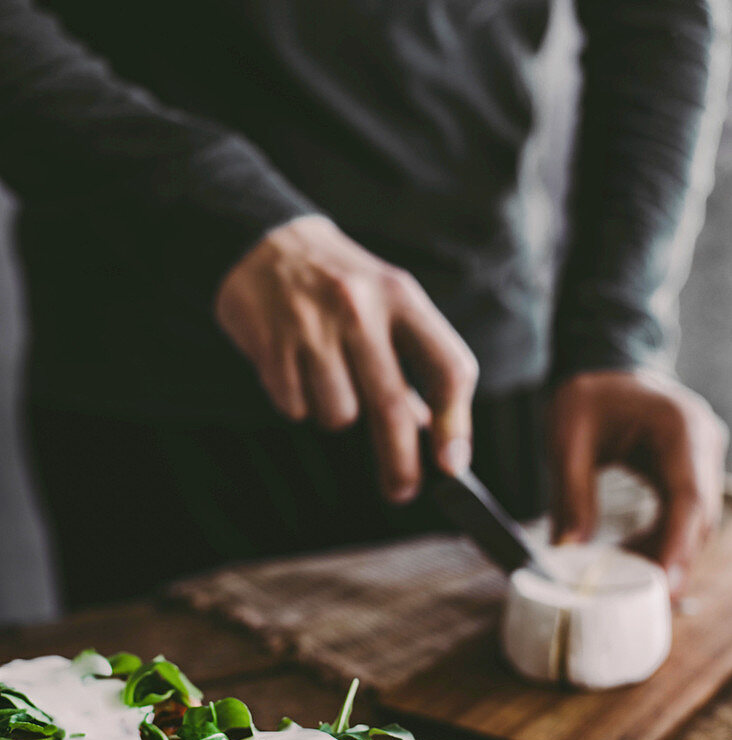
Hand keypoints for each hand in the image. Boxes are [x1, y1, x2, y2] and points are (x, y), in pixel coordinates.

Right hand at [215, 214, 477, 501]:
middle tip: (402, 490)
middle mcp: (360, 310)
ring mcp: (313, 328)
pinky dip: (298, 403)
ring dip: (337, 414)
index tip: (452, 464)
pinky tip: (294, 368)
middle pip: (392, 407)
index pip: (448, 368)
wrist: (263, 243)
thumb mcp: (388, 302)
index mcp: (401, 296)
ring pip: (339, 416)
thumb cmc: (340, 284)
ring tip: (325, 375)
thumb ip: (414, 361)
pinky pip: (296, 409)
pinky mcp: (272, 346)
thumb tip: (431, 434)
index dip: (455, 424)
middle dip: (400, 462)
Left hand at [548, 370, 727, 595]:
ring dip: (668, 554)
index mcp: (678, 427)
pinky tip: (633, 557)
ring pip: (698, 521)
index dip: (677, 544)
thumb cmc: (585, 397)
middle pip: (701, 516)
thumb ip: (570, 493)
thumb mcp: (567, 439)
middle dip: (674, 560)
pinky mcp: (693, 471)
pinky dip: (664, 540)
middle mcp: (703, 442)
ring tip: (627, 580)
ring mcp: (703, 457)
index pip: (688, 496)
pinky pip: (686, 515)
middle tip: (643, 599)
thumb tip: (567, 551)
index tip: (663, 583)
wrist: (603, 367)